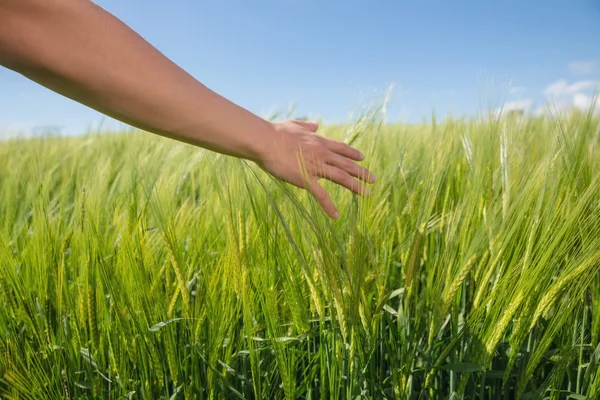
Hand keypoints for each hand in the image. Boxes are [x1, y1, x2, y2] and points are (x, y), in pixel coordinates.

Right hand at [256, 119, 375, 218]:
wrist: (265, 140)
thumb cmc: (275, 131)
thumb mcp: (295, 124)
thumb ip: (307, 125)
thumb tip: (316, 124)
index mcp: (319, 141)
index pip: (341, 148)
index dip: (353, 154)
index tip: (362, 158)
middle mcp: (322, 154)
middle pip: (347, 164)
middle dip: (361, 172)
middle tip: (373, 179)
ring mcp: (315, 167)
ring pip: (342, 178)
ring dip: (356, 186)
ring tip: (367, 194)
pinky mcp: (305, 180)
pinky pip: (321, 195)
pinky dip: (329, 206)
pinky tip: (336, 216)